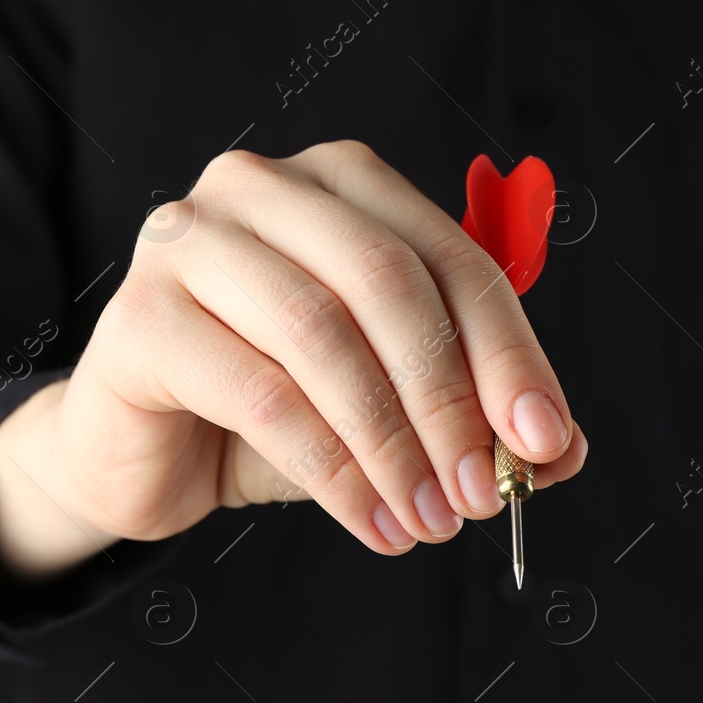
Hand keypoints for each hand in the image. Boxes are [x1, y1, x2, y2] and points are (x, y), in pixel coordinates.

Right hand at [0, 140, 586, 579]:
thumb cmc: (269, 414)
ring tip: (425, 520)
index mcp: (340, 182)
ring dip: (391, 442)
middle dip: (448, 400)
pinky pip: (260, 393)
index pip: (450, 256)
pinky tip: (369, 520)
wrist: (143, 455)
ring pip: (323, 334)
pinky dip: (331, 469)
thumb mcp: (387, 411)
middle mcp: (261, 187)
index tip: (543, 439)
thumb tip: (561, 451)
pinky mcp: (141, 315)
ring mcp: (189, 240)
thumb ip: (472, 416)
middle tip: (480, 495)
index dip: (508, 352)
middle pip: (388, 280)